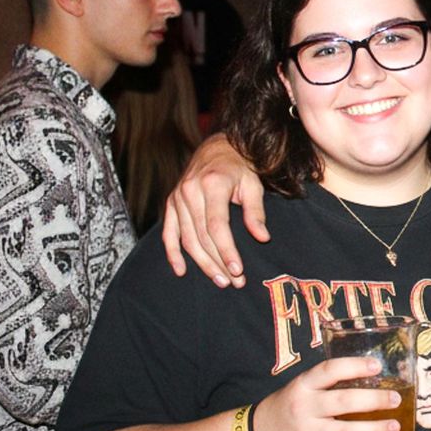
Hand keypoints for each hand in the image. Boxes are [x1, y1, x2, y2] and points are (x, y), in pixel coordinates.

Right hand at [161, 134, 267, 287]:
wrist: (218, 148)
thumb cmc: (240, 168)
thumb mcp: (253, 185)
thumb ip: (256, 212)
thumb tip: (262, 237)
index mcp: (212, 184)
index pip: (217, 225)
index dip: (226, 250)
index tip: (238, 269)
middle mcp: (190, 191)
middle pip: (201, 236)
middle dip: (217, 261)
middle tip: (232, 282)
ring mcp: (177, 197)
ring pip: (186, 238)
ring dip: (201, 262)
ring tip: (219, 280)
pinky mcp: (171, 203)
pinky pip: (168, 232)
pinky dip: (172, 252)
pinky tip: (181, 270)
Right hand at [251, 356, 402, 430]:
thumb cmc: (292, 404)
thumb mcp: (304, 386)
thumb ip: (330, 383)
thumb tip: (373, 376)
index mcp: (304, 384)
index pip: (330, 371)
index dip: (354, 367)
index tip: (377, 366)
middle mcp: (305, 407)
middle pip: (343, 402)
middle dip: (373, 400)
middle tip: (395, 399)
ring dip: (372, 430)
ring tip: (395, 426)